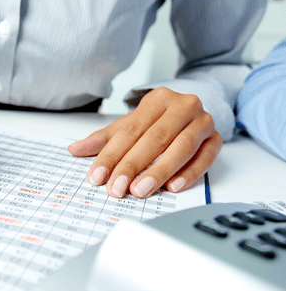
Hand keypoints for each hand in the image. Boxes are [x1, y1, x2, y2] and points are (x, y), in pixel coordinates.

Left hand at [68, 87, 221, 197]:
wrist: (192, 111)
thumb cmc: (158, 121)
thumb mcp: (130, 126)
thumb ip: (104, 139)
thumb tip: (74, 149)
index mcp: (157, 100)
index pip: (130, 130)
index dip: (111, 155)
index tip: (97, 176)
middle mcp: (182, 106)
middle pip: (155, 138)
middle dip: (133, 165)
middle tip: (117, 188)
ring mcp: (203, 122)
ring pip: (182, 147)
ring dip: (160, 171)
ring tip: (140, 190)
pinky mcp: (216, 139)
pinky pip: (205, 157)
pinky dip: (190, 173)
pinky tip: (173, 187)